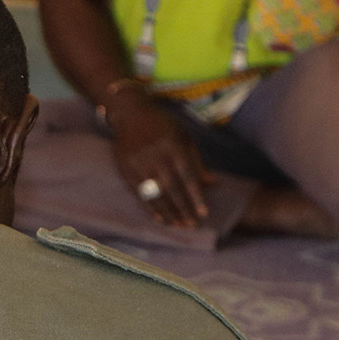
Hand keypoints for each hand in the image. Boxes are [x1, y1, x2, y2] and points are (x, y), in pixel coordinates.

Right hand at [107, 92, 212, 227]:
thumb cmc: (163, 127)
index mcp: (173, 145)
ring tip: (178, 225)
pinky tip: (160, 218)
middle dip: (182, 208)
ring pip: (155, 193)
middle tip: (191, 225)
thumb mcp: (184, 137)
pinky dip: (150, 208)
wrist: (131, 115)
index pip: (187, 176)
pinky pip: (139, 194)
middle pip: (171, 188)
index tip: (203, 213)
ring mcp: (138, 163)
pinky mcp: (125, 169)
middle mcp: (155, 155)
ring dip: (168, 212)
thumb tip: (213, 184)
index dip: (195, 196)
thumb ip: (198, 161)